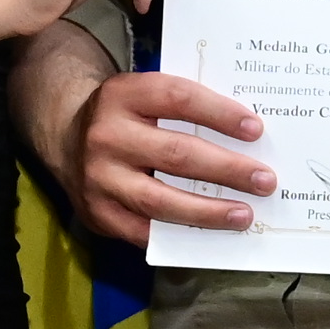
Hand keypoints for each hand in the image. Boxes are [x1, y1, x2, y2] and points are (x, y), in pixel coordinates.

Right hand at [63, 70, 276, 243]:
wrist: (64, 136)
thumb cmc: (126, 116)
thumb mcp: (145, 96)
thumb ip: (185, 108)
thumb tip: (247, 134)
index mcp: (123, 94)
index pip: (179, 99)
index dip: (219, 113)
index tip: (255, 129)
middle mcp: (107, 134)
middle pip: (177, 154)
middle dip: (227, 169)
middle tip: (265, 180)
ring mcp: (99, 177)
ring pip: (161, 200)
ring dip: (209, 211)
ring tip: (244, 214)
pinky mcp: (97, 213)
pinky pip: (144, 231)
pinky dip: (179, 234)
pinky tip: (208, 234)